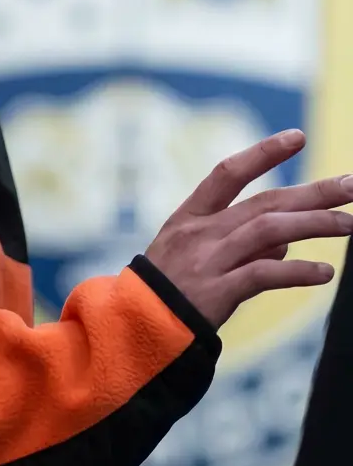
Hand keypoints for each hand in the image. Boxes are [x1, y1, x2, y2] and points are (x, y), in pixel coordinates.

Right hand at [144, 129, 352, 328]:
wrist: (135, 329)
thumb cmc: (166, 291)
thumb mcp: (193, 255)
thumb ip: (241, 243)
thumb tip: (288, 239)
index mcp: (190, 216)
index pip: (229, 172)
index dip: (264, 153)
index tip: (298, 136)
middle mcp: (201, 232)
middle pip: (265, 203)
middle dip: (313, 192)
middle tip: (351, 185)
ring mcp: (209, 261)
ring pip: (270, 231)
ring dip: (314, 225)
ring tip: (349, 224)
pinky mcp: (218, 293)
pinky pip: (264, 275)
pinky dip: (297, 271)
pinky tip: (324, 273)